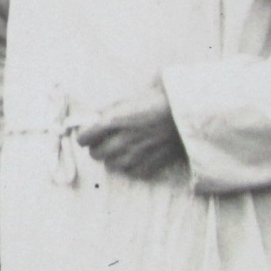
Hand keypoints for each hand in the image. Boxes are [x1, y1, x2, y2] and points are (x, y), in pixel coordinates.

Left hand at [70, 78, 186, 180]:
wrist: (186, 110)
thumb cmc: (158, 99)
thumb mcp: (128, 99)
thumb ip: (108, 111)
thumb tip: (92, 119)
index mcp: (113, 121)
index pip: (84, 138)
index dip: (84, 136)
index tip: (88, 134)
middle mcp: (122, 140)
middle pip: (95, 154)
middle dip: (97, 147)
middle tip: (105, 140)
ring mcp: (136, 154)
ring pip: (111, 165)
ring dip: (112, 157)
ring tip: (121, 148)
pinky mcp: (150, 163)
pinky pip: (131, 171)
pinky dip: (130, 166)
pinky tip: (135, 155)